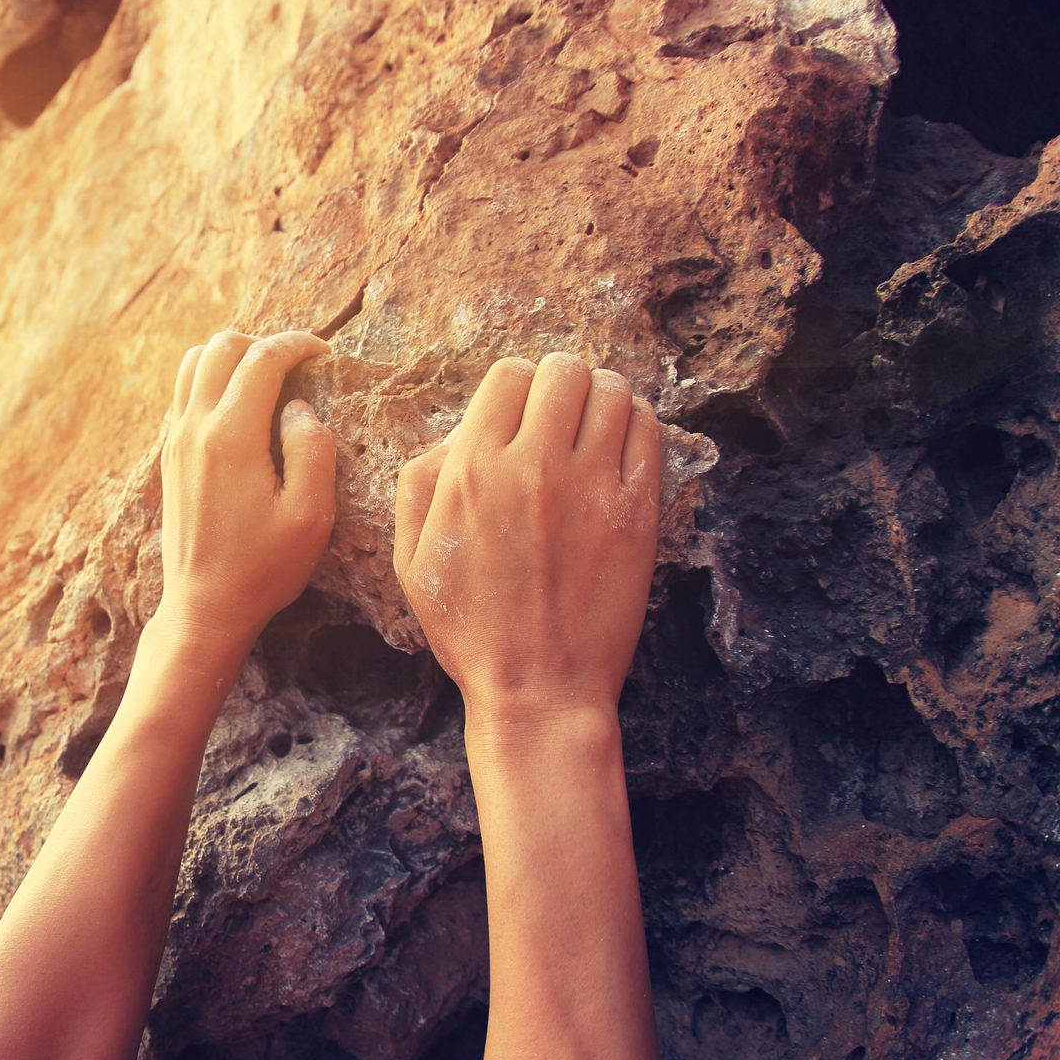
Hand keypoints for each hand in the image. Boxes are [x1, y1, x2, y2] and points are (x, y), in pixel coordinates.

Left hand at [155, 330, 337, 656]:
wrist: (204, 607)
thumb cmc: (263, 568)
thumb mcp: (310, 515)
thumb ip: (312, 449)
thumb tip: (298, 407)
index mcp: (231, 437)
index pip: (262, 358)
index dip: (298, 344)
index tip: (324, 354)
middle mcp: (194, 429)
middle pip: (221, 346)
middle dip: (263, 343)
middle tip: (296, 367)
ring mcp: (175, 441)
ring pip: (194, 362)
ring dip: (231, 358)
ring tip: (266, 383)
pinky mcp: (169, 457)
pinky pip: (184, 393)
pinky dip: (211, 382)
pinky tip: (240, 412)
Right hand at [393, 351, 660, 727]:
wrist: (539, 689)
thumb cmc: (470, 629)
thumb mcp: (410, 560)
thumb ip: (419, 484)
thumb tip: (458, 434)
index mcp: (472, 472)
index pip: (508, 374)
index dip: (514, 386)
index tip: (519, 413)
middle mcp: (534, 467)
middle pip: (563, 370)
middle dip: (559, 382)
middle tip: (559, 413)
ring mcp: (592, 487)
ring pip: (612, 391)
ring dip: (602, 397)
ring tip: (593, 424)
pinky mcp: (636, 511)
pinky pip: (648, 430)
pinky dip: (637, 423)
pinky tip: (620, 446)